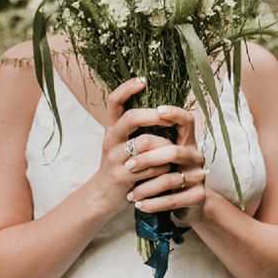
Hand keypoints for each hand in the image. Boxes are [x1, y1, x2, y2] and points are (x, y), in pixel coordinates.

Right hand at [90, 77, 174, 219]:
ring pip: (145, 143)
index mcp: (112, 128)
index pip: (114, 101)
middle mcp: (111, 140)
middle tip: (169, 116)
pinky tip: (169, 170)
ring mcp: (115, 158)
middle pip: (131, 118)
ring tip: (174, 150)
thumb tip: (164, 108)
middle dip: (154, 115)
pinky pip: (150, 167)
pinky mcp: (122, 177)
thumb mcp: (122, 143)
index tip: (143, 80)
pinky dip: (164, 167)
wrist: (103, 196)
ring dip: (164, 145)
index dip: (127, 88)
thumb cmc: (120, 165)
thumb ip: (136, 128)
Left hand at [124, 104, 207, 224]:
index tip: (158, 110)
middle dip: (147, 159)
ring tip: (131, 195)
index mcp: (186, 140)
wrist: (185, 204)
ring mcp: (199, 176)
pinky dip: (154, 204)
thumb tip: (125, 110)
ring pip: (170, 179)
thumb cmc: (166, 172)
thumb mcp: (160, 152)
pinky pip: (173, 200)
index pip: (187, 119)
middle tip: (128, 166)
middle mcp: (195, 155)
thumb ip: (149, 135)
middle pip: (174, 151)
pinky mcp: (198, 196)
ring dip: (146, 188)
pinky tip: (140, 206)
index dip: (175, 113)